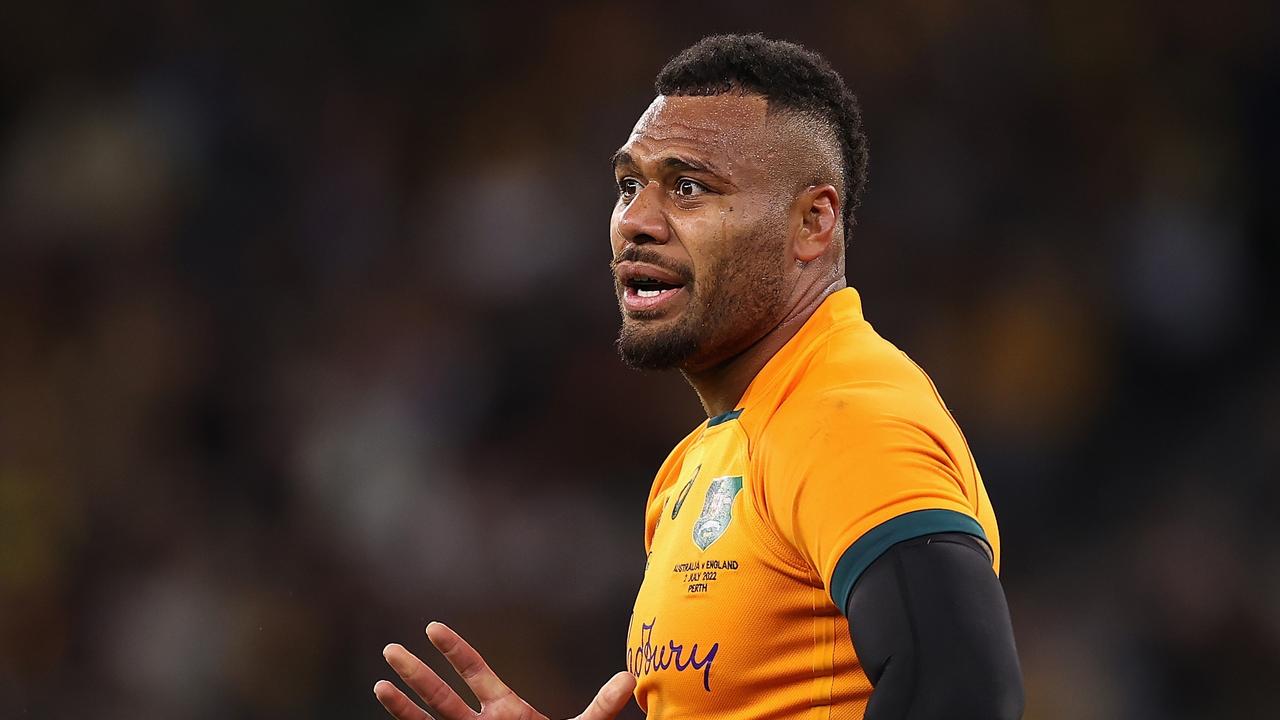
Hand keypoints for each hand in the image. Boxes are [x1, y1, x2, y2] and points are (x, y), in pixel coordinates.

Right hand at [375, 621, 636, 719]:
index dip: (454, 651)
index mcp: (505, 711)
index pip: (474, 672)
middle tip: (390, 649)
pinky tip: (386, 713)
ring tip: (379, 684)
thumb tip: (630, 677)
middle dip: (416, 674)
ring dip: (402, 706)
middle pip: (441, 695)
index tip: (432, 627)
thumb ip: (603, 706)